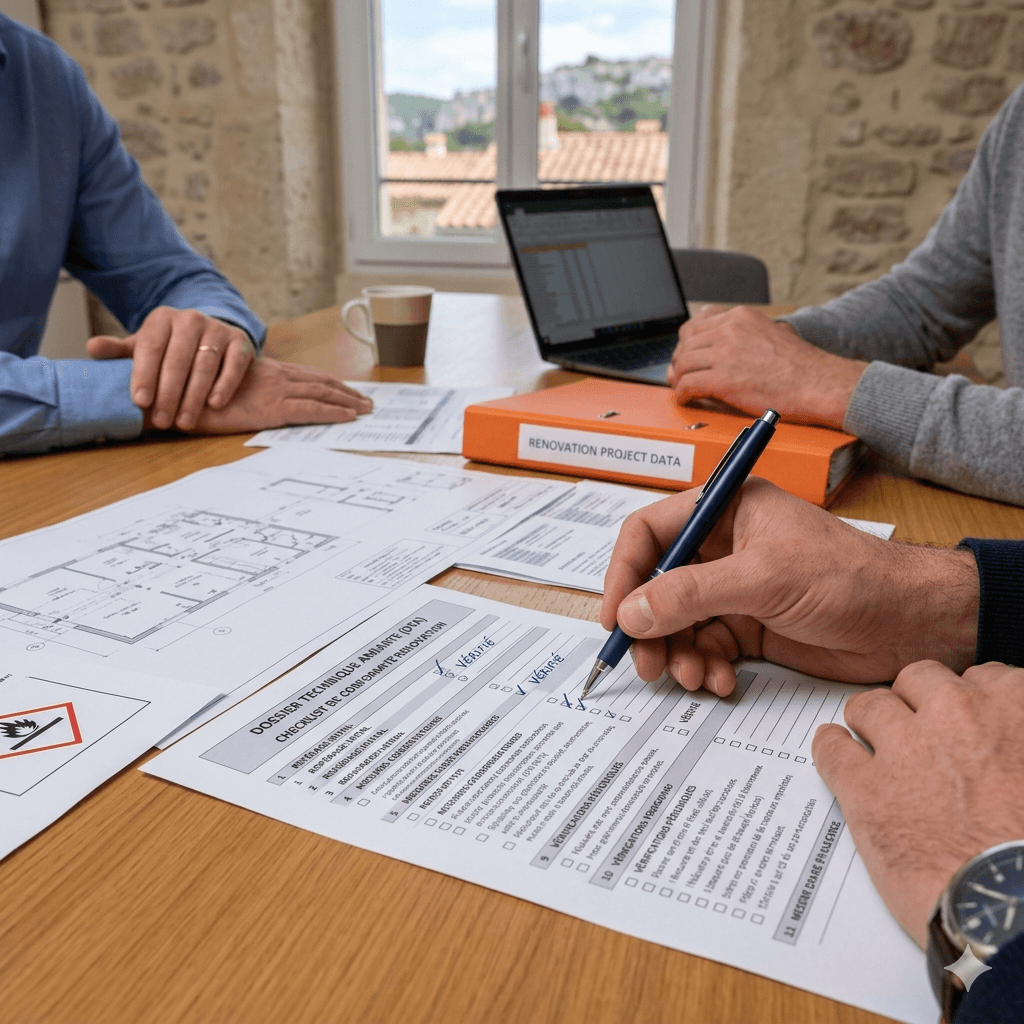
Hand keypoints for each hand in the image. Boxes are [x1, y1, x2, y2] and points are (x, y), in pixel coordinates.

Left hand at [87, 306, 255, 430]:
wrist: (215, 338)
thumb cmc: (173, 349)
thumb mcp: (146, 348)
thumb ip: (121, 351)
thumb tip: (92, 349)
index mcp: (162, 318)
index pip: (151, 347)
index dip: (144, 375)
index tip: (140, 402)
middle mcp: (191, 319)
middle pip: (178, 359)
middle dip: (168, 393)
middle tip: (162, 421)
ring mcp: (218, 329)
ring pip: (205, 364)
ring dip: (194, 396)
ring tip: (185, 421)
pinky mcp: (241, 342)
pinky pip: (233, 365)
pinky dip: (224, 385)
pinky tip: (214, 404)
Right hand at [176, 357, 371, 433]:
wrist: (175, 393)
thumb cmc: (193, 393)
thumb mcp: (223, 388)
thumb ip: (242, 390)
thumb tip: (252, 399)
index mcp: (265, 370)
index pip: (306, 374)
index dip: (330, 382)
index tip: (348, 390)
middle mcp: (274, 376)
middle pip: (320, 381)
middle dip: (346, 391)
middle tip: (367, 401)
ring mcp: (274, 390)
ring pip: (321, 393)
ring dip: (347, 401)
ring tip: (366, 408)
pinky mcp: (270, 408)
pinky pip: (310, 409)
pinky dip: (333, 412)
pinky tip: (349, 416)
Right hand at [600, 478, 978, 695]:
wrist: (909, 622)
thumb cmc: (848, 577)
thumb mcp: (763, 579)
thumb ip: (692, 594)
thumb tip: (630, 613)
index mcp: (723, 510)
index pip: (649, 533)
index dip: (623, 573)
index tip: (613, 618)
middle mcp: (722, 547)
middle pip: (657, 585)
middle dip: (649, 627)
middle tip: (646, 664)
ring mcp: (734, 588)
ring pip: (678, 623)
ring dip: (677, 654)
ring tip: (691, 677)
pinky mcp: (749, 625)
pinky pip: (706, 647)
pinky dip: (705, 667)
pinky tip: (720, 682)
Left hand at [667, 305, 866, 428]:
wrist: (818, 383)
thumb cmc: (801, 366)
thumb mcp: (773, 333)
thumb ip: (747, 333)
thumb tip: (726, 343)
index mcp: (741, 316)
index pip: (697, 324)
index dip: (687, 343)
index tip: (686, 355)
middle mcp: (730, 329)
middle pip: (686, 344)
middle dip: (679, 361)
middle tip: (679, 375)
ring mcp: (725, 353)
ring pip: (684, 363)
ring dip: (679, 378)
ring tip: (682, 388)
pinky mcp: (723, 379)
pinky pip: (688, 384)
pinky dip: (682, 394)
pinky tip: (686, 399)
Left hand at [812, 660, 1023, 945]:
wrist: (1018, 913)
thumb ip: (1020, 740)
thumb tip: (1008, 748)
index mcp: (1015, 707)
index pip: (983, 678)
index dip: (969, 701)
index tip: (966, 718)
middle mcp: (958, 713)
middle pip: (919, 680)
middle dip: (916, 702)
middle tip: (918, 729)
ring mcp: (906, 747)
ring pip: (870, 705)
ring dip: (870, 721)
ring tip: (872, 739)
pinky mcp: (866, 787)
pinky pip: (831, 748)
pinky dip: (830, 748)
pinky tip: (835, 751)